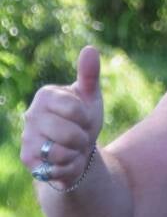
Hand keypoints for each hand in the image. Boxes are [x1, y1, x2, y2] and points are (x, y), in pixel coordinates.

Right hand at [21, 47, 103, 191]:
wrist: (77, 150)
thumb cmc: (82, 120)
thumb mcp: (90, 97)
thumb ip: (89, 74)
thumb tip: (90, 49)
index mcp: (46, 95)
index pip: (75, 110)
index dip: (86, 119)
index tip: (83, 118)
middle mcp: (31, 114)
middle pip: (69, 134)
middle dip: (82, 139)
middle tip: (78, 136)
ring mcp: (27, 137)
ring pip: (61, 153)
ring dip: (75, 154)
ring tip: (71, 148)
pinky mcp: (27, 159)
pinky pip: (56, 168)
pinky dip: (68, 168)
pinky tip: (64, 162)